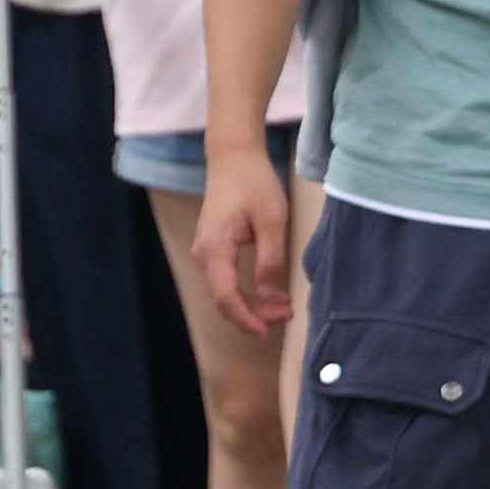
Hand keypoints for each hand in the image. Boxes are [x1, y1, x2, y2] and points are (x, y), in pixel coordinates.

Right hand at [194, 138, 300, 330]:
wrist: (234, 157)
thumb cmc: (254, 183)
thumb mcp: (272, 220)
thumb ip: (271, 260)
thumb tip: (270, 297)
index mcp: (215, 248)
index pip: (226, 296)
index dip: (246, 318)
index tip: (267, 330)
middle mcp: (204, 254)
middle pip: (224, 299)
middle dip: (253, 313)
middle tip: (285, 314)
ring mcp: (205, 252)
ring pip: (224, 292)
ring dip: (251, 304)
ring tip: (282, 306)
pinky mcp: (212, 249)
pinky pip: (225, 280)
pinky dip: (245, 291)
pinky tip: (268, 291)